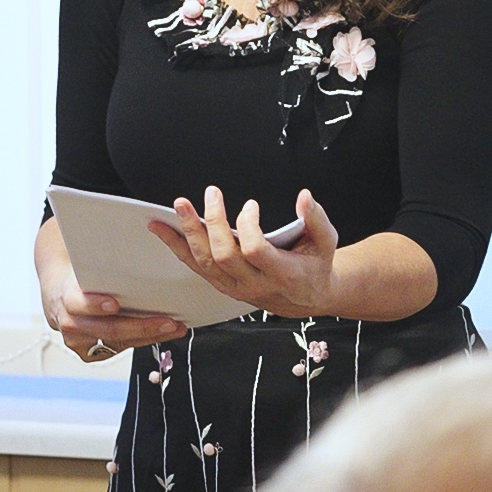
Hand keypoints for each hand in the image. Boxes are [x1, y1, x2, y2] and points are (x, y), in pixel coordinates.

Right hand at [44, 272, 186, 361]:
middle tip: (169, 321)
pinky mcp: (89, 353)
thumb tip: (132, 245)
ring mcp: (80, 342)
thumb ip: (101, 267)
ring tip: (175, 327)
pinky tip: (162, 333)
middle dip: (142, 326)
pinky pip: (120, 349)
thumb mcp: (83, 268)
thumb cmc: (79, 279)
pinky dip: (143, 340)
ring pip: (119, 342)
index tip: (115, 304)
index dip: (96, 305)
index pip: (78, 303)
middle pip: (109, 329)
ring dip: (150, 335)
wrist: (58, 296)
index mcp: (67, 298)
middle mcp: (71, 324)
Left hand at [150, 186, 339, 318]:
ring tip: (177, 208)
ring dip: (187, 234)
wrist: (307, 296)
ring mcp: (236, 287)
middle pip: (223, 256)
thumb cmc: (315, 266)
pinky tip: (165, 231)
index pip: (254, 250)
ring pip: (204, 264)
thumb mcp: (326, 242)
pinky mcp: (224, 285)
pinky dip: (178, 248)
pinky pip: (197, 268)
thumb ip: (316, 218)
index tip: (250, 205)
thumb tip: (304, 197)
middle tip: (210, 194)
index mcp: (282, 273)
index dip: (248, 225)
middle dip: (212, 223)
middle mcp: (255, 284)